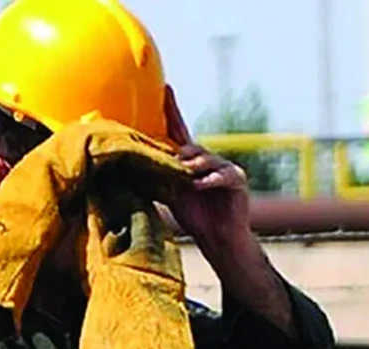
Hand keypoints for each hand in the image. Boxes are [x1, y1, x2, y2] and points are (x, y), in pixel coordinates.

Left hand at [163, 86, 252, 256]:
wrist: (219, 240)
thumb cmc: (195, 218)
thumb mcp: (170, 195)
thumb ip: (157, 178)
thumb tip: (131, 165)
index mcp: (191, 161)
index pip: (180, 131)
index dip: (172, 110)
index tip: (166, 88)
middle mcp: (208, 160)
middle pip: (192, 146)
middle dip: (181, 154)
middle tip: (172, 165)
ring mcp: (225, 168)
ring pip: (206, 158)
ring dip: (193, 167)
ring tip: (185, 176)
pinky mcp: (237, 180)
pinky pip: (222, 175)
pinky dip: (209, 180)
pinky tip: (198, 186)